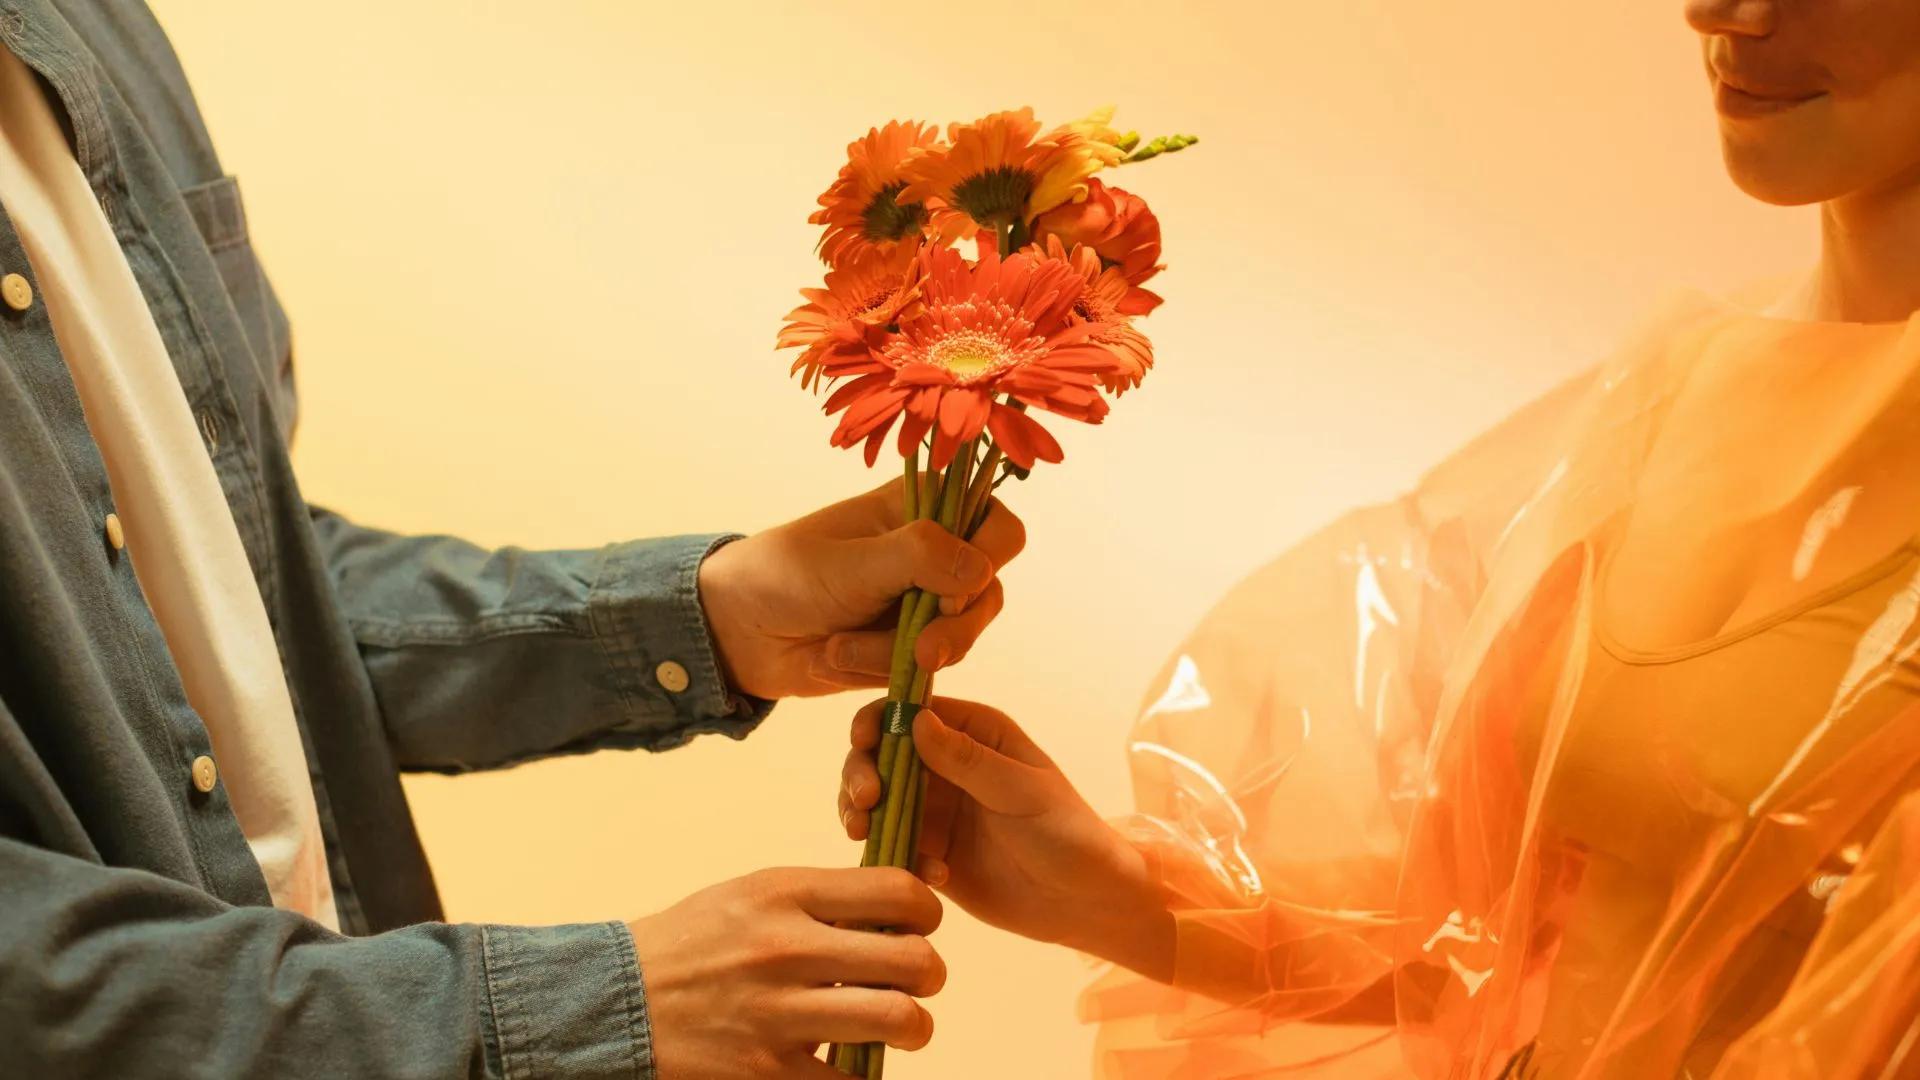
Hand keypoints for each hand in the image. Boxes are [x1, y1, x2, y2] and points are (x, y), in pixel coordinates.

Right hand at [627, 867, 945, 1077]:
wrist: (615, 1003)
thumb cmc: (694, 945)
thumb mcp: (753, 895)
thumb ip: (822, 899)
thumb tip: (902, 909)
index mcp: (785, 893)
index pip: (899, 893)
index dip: (926, 913)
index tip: (918, 928)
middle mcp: (787, 949)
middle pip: (915, 961)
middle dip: (928, 975)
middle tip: (914, 983)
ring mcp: (779, 1015)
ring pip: (901, 1022)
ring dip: (912, 1028)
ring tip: (897, 1026)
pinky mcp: (768, 1073)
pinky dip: (866, 1076)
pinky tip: (850, 1062)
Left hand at [698, 479, 1024, 699]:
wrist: (736, 630)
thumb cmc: (785, 574)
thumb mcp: (852, 562)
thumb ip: (919, 557)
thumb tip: (981, 572)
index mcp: (926, 508)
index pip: (999, 528)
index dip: (986, 560)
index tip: (948, 589)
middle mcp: (935, 553)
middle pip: (989, 594)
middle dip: (954, 628)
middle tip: (922, 652)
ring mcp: (923, 604)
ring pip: (959, 639)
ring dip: (901, 653)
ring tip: (840, 649)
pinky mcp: (907, 648)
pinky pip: (926, 671)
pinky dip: (884, 672)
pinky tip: (837, 659)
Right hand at [837, 698, 1174, 982]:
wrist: (1085, 901)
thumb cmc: (1068, 832)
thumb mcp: (1022, 792)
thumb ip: (969, 760)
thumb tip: (916, 720)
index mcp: (974, 733)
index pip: (911, 711)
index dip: (879, 721)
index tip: (864, 742)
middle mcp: (946, 766)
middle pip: (880, 755)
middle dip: (860, 773)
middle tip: (864, 801)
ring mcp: (934, 810)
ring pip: (876, 802)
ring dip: (862, 815)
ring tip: (867, 834)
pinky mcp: (929, 853)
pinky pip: (892, 847)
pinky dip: (895, 858)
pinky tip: (934, 877)